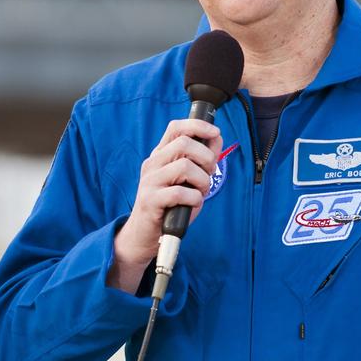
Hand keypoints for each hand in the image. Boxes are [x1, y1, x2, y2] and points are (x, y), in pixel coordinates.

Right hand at [107, 118, 222, 292]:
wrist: (144, 235)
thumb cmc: (170, 207)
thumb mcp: (188, 180)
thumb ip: (201, 160)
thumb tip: (216, 138)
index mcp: (160, 155)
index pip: (176, 127)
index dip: (198, 125)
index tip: (215, 132)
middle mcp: (153, 164)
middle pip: (184, 143)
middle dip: (206, 157)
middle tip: (208, 174)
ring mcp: (149, 181)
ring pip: (184, 166)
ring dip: (202, 180)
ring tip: (200, 192)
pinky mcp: (150, 200)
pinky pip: (179, 192)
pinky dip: (194, 198)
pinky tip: (191, 204)